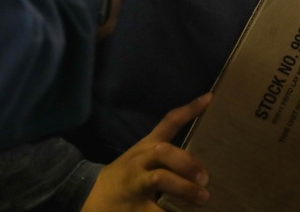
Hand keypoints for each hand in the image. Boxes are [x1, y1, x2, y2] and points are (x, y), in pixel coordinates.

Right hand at [80, 93, 212, 211]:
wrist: (89, 195)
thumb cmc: (126, 174)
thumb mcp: (142, 155)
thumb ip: (167, 150)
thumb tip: (202, 157)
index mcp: (146, 147)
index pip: (168, 122)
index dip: (189, 110)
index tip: (209, 98)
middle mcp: (141, 160)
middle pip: (164, 151)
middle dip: (187, 162)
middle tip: (205, 177)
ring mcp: (135, 182)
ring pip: (159, 178)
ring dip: (184, 188)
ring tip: (203, 197)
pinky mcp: (133, 206)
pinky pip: (154, 209)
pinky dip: (169, 211)